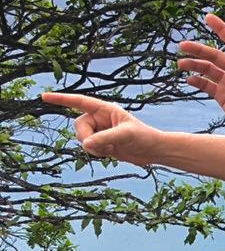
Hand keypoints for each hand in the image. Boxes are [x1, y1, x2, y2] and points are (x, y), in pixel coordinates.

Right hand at [39, 92, 158, 164]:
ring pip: (82, 138)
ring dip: (93, 147)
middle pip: (79, 126)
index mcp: (106, 109)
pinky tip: (111, 153)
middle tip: (104, 147)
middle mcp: (100, 119)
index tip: (44, 97)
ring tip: (111, 149)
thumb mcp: (126, 135)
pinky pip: (88, 148)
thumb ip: (105, 138)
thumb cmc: (144, 137)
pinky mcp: (101, 143)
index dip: (62, 99)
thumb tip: (85, 144)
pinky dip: (97, 153)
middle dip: (87, 138)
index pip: (80, 102)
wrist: (153, 151)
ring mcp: (99, 131)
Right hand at [177, 13, 224, 138]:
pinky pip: (206, 85)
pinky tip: (189, 79)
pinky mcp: (221, 96)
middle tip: (182, 46)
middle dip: (198, 50)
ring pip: (207, 70)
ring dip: (194, 65)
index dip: (221, 29)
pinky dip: (197, 81)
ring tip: (180, 64)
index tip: (208, 17)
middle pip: (214, 56)